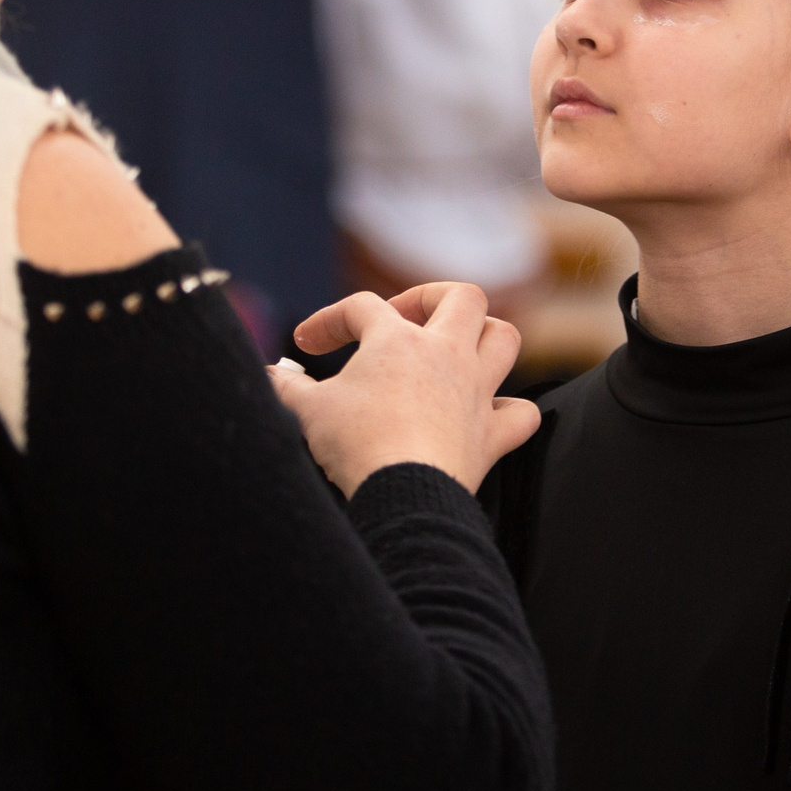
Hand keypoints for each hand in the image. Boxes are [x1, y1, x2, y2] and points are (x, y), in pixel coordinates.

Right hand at [266, 283, 538, 496]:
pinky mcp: (493, 434)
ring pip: (505, 338)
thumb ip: (285, 387)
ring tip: (458, 350)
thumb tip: (268, 376)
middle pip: (462, 297)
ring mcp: (477, 391)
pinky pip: (522, 413)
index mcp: (397, 340)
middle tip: (403, 321)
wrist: (403, 493)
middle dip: (433, 299)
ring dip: (486, 336)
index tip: (305, 347)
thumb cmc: (356, 444)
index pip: (361, 308)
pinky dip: (512, 411)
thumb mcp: (307, 411)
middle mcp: (446, 354)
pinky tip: (491, 415)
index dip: (330, 320)